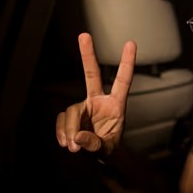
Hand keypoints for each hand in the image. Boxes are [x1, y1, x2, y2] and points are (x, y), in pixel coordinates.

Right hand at [56, 32, 135, 155]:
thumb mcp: (107, 149)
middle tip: (84, 35)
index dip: (126, 63)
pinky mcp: (70, 115)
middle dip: (87, 55)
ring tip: (73, 147)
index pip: (123, 81)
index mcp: (116, 105)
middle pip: (91, 75)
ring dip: (70, 129)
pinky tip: (66, 143)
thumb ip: (94, 144)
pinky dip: (61, 132)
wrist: (94, 157)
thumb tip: (76, 137)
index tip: (131, 43)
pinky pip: (61, 120)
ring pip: (71, 111)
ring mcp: (83, 107)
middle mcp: (98, 101)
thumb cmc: (107, 149)